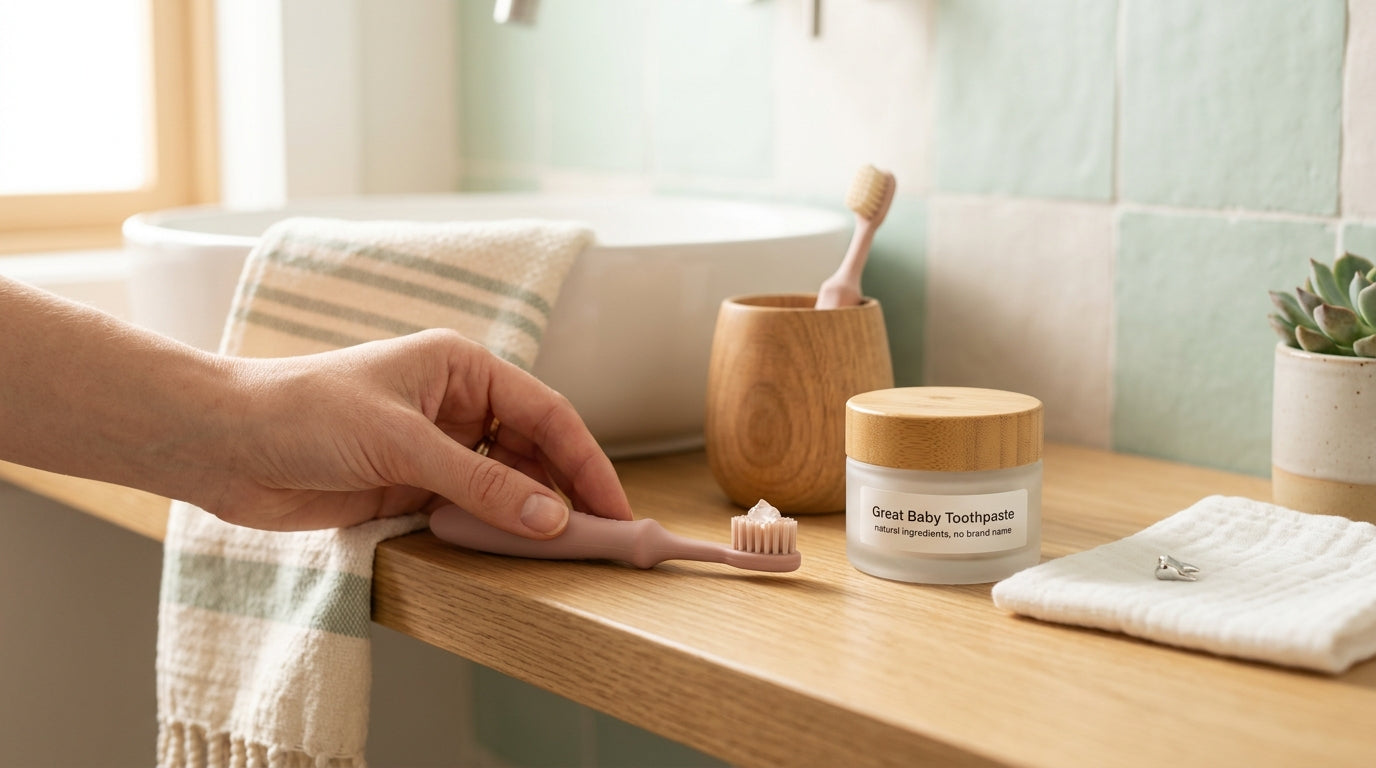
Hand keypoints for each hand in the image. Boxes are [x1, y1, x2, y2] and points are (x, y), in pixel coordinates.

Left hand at [203, 329, 632, 535]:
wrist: (221, 444)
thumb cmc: (303, 413)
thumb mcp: (402, 444)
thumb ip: (480, 484)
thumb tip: (551, 520)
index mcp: (462, 368)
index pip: (546, 415)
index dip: (587, 462)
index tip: (616, 508)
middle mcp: (455, 405)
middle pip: (533, 452)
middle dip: (566, 493)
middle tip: (602, 541)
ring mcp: (433, 449)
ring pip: (504, 485)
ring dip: (530, 517)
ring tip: (565, 554)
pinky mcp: (408, 489)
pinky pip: (468, 512)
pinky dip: (491, 532)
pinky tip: (511, 554)